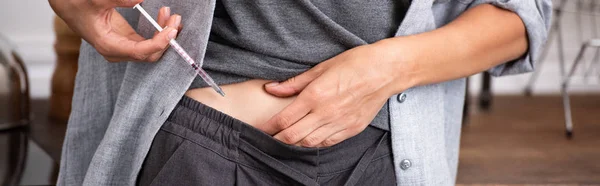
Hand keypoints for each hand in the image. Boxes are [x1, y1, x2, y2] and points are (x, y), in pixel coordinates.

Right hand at [48, 0, 181, 61]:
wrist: (67, 4)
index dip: (159, 43)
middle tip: (175, 18)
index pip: (140, 52)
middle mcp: (117, 51)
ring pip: (151, 48)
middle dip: (166, 39)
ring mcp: (122, 46)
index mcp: (108, 46)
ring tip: (171, 15)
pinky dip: (158, 30)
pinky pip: (148, 41)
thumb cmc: (76, 3)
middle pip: (150, 54)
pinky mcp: (126, 39)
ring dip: (164, 33)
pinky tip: (163, 15)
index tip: (171, 30)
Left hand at [258, 43, 405, 146]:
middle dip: (277, 140)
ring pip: (309, 143)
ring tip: (285, 140)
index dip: (269, 127)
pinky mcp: (351, 129)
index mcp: (316, 95)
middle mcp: (326, 113)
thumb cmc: (355, 63)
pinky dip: (314, 144)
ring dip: (295, 144)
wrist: (386, 70)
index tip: (261, 129)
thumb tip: (271, 89)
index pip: (284, 119)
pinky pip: (327, 143)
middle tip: (268, 139)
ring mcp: (340, 123)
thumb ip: (294, 82)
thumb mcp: (321, 68)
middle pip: (294, 136)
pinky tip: (308, 139)